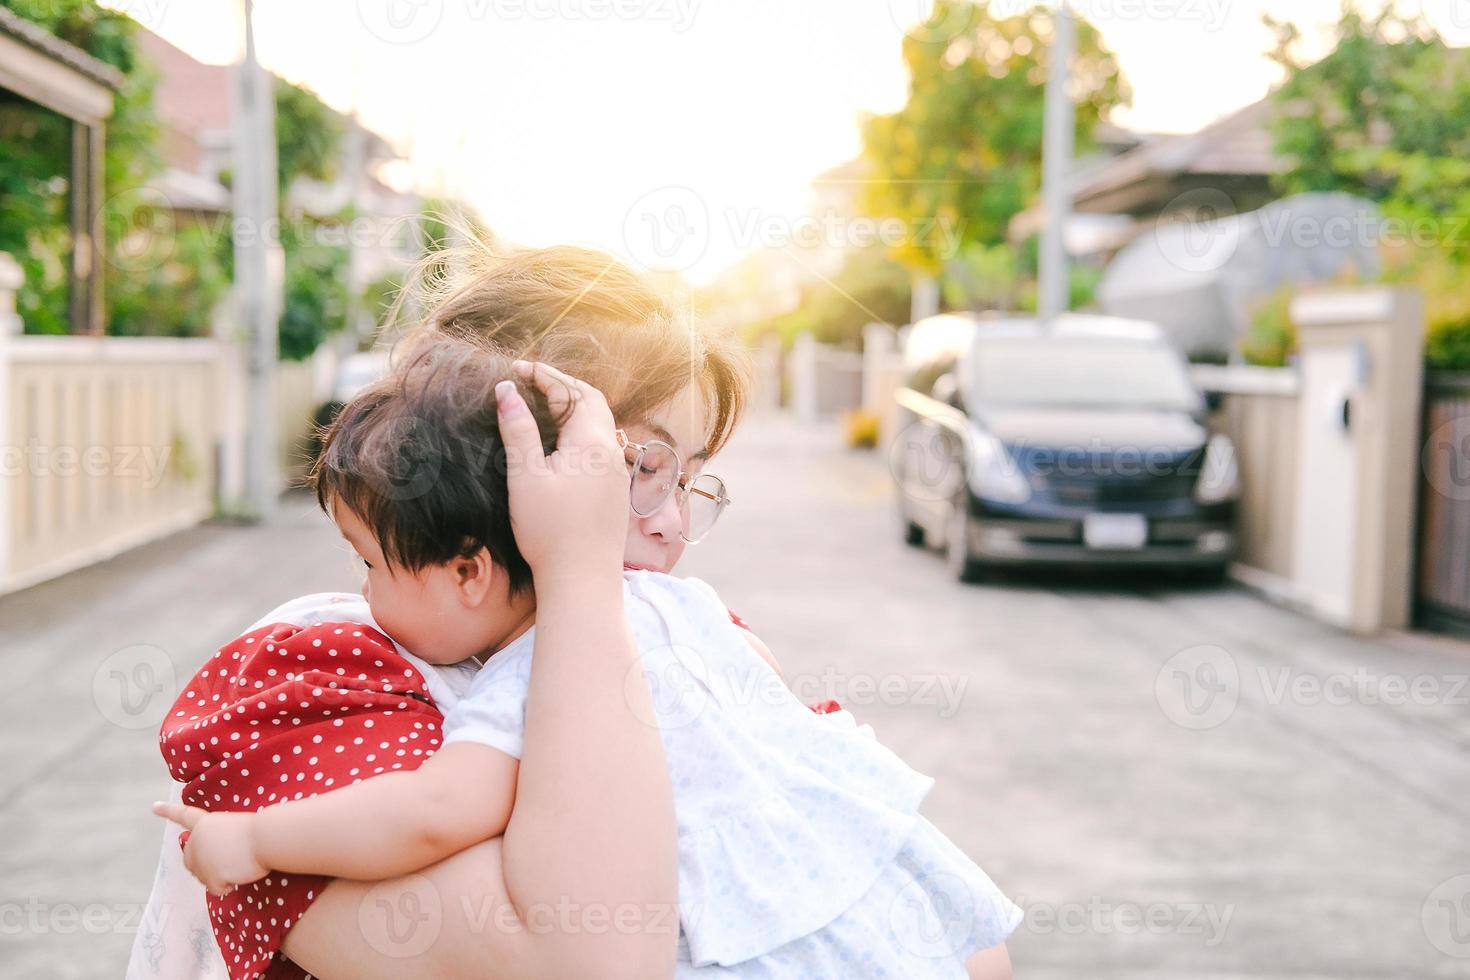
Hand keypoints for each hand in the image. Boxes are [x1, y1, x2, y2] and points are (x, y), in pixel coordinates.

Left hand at [153, 800, 268, 896]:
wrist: (268, 838)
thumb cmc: (260, 831)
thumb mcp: (233, 828)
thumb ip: (215, 839)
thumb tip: (208, 860)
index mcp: (205, 823)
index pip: (184, 815)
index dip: (169, 811)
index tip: (155, 807)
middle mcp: (197, 840)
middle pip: (189, 859)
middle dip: (204, 865)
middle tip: (229, 861)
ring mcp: (201, 859)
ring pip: (203, 877)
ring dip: (221, 875)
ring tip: (239, 862)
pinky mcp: (210, 876)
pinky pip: (216, 889)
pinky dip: (228, 886)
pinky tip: (239, 874)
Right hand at [497, 360, 628, 577]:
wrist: (583, 580)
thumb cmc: (550, 531)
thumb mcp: (525, 476)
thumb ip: (517, 430)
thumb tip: (506, 390)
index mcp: (592, 442)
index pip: (572, 391)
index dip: (544, 375)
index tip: (516, 369)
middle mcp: (611, 452)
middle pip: (592, 402)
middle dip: (562, 386)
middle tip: (530, 382)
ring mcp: (616, 473)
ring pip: (598, 425)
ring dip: (573, 409)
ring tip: (541, 407)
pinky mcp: (613, 492)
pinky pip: (600, 446)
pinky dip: (579, 432)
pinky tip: (560, 444)